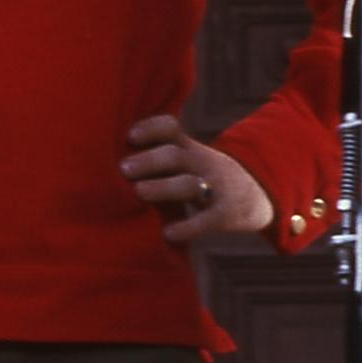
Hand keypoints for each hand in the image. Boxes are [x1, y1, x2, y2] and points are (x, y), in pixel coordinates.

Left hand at [120, 115, 272, 246]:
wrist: (256, 196)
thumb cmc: (203, 178)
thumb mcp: (189, 159)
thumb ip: (159, 158)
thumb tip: (105, 162)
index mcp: (188, 148)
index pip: (170, 129)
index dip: (151, 128)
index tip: (129, 135)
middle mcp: (201, 163)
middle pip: (175, 155)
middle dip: (149, 160)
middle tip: (123, 169)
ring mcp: (215, 188)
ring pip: (188, 184)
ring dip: (162, 187)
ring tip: (138, 193)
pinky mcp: (224, 214)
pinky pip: (206, 220)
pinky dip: (187, 227)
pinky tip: (167, 233)